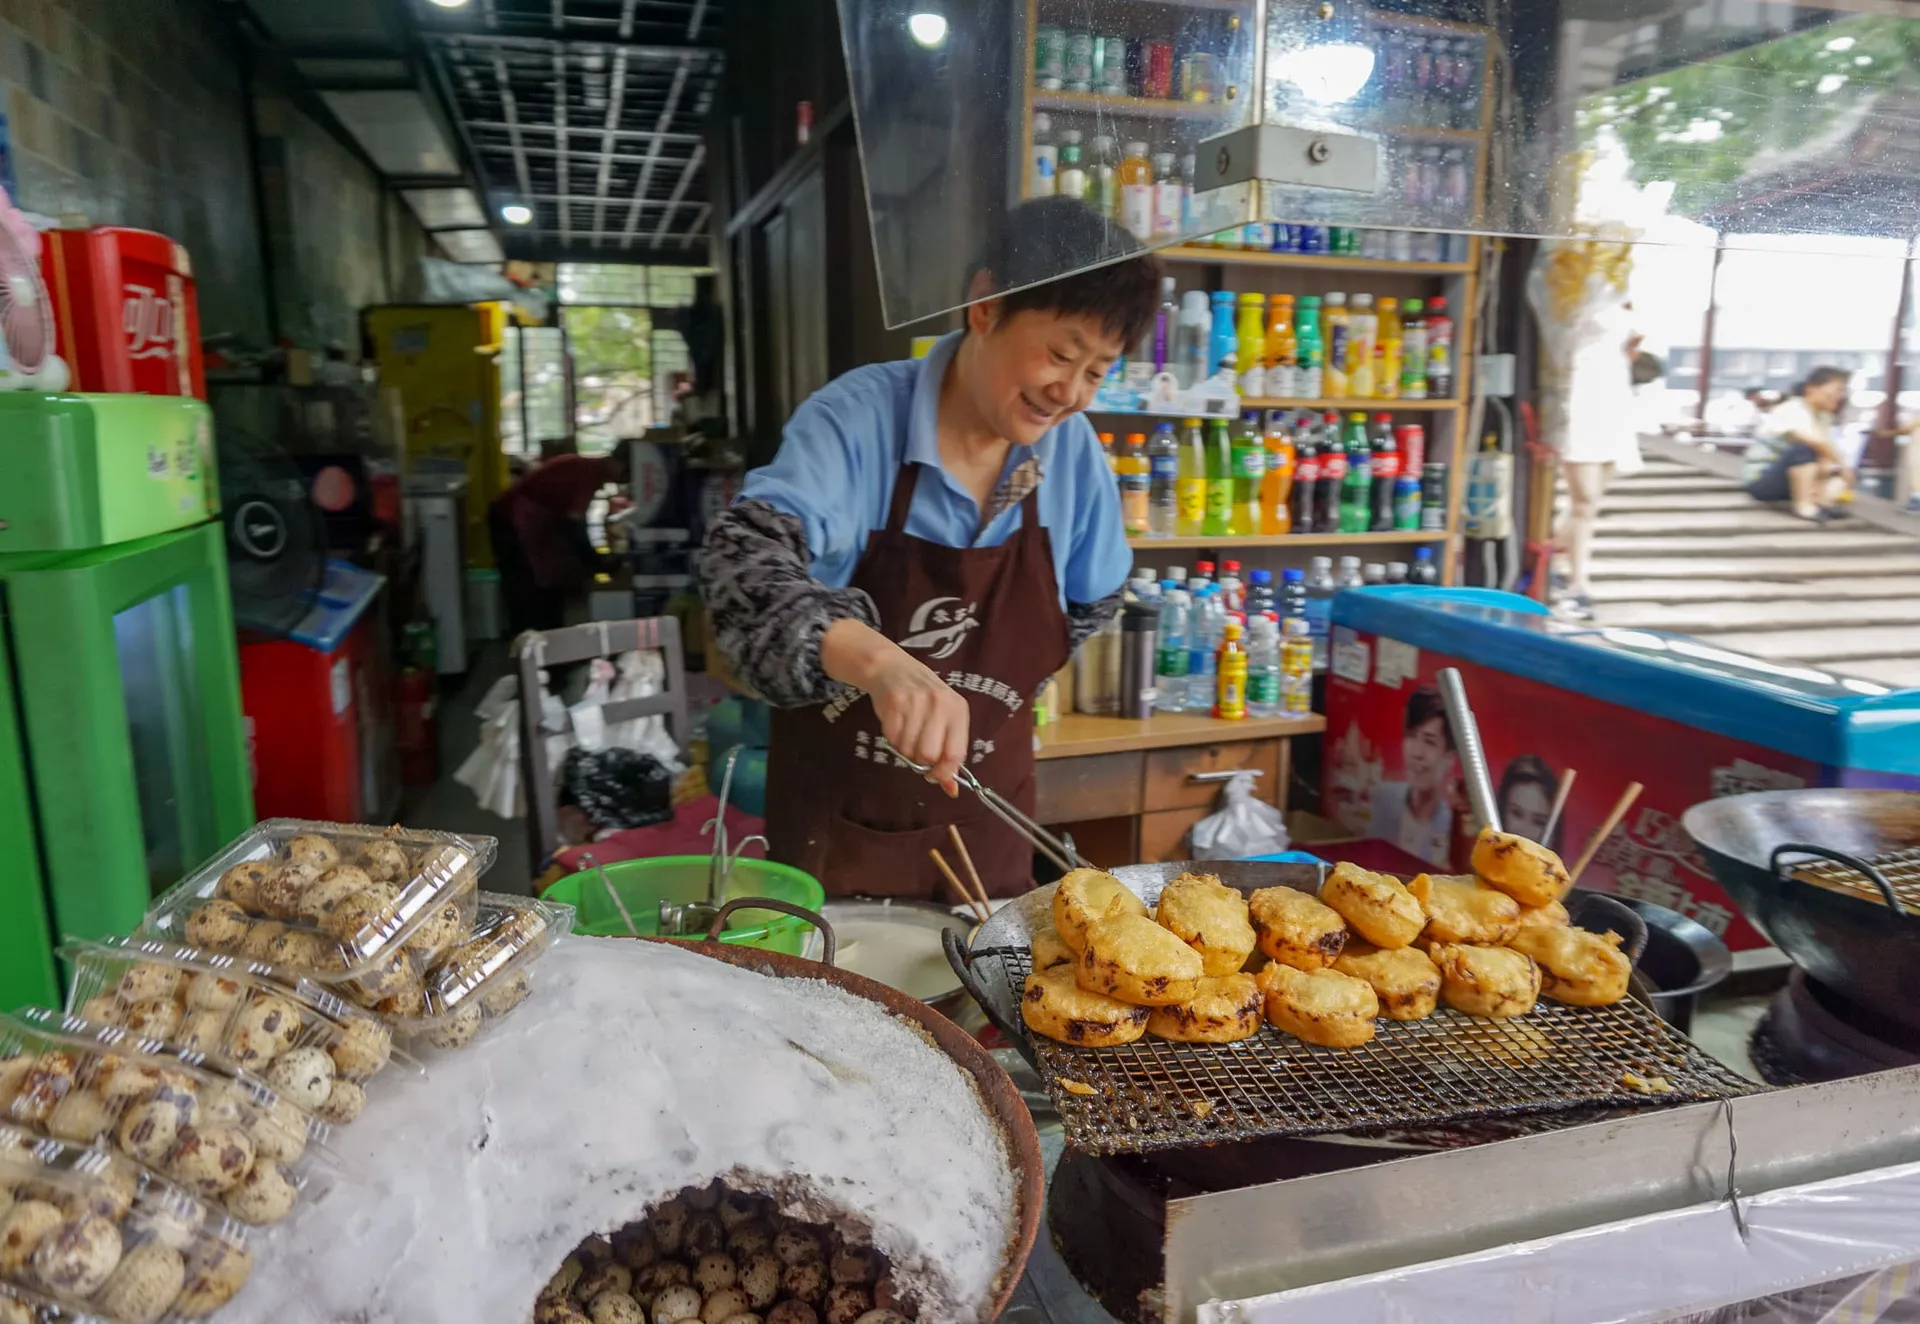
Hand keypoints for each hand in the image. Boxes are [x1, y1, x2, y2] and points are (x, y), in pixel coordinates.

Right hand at [866, 649, 970, 792]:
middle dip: (921, 760)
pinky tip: (896, 724)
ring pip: (909, 749)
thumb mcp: (944, 720)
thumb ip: (949, 755)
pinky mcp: (895, 702)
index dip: (944, 772)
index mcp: (958, 710)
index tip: (933, 775)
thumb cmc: (924, 700)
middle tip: (917, 750)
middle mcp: (941, 704)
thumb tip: (952, 791)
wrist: (893, 669)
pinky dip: (892, 739)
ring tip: (906, 733)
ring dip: (905, 749)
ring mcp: (917, 702)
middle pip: (930, 755)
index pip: (956, 753)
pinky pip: (893, 739)